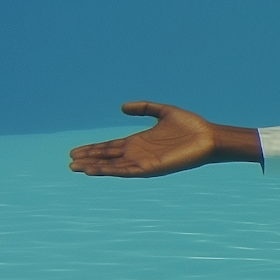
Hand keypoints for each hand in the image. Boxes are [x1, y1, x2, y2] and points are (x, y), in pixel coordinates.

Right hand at [68, 102, 259, 176]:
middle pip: (108, 157)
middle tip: (70, 162)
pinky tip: (97, 170)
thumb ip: (144, 108)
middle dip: (90, 159)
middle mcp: (139, 152)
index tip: (75, 151)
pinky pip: (128, 171)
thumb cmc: (191, 126)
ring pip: (114, 166)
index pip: (111, 147)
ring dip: (96, 167)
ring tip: (77, 168)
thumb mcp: (163, 111)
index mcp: (139, 141)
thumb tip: (122, 107)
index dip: (93, 149)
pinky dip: (111, 171)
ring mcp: (144, 161)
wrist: (209, 137)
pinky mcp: (152, 168)